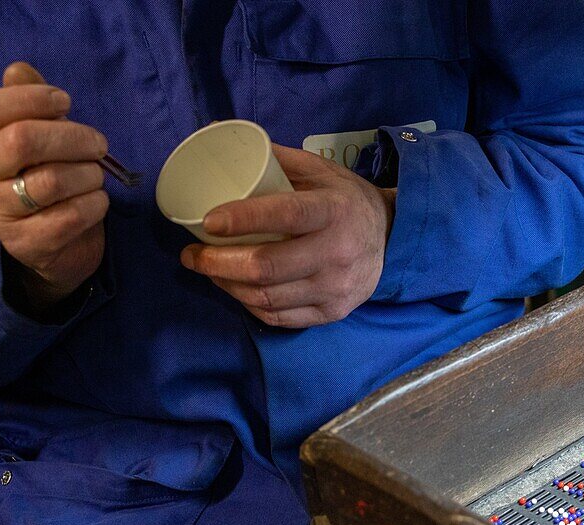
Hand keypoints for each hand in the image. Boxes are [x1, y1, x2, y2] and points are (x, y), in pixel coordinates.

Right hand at [0, 62, 109, 309]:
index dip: (29, 99)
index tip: (64, 102)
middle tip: (98, 143)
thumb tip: (20, 70)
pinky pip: (70, 217)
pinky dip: (94, 204)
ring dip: (88, 173)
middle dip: (73, 137)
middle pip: (22, 140)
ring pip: (51, 181)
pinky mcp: (26, 244)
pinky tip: (97, 200)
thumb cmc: (45, 177)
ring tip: (96, 175)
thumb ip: (28, 102)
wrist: (52, 247)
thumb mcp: (37, 136)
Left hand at [180, 145, 394, 327]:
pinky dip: (249, 304)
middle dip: (217, 263)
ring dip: (227, 285)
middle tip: (192, 254)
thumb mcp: (321, 171)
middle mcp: (337, 253)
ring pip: (267, 297)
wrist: (391, 240)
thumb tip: (225, 147)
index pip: (286, 215)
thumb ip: (279, 162)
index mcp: (334, 210)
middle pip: (267, 268)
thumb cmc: (345, 200)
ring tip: (207, 270)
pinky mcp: (332, 312)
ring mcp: (335, 288)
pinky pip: (279, 317)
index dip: (243, 219)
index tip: (208, 221)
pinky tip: (235, 290)